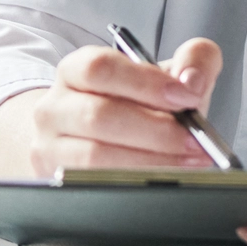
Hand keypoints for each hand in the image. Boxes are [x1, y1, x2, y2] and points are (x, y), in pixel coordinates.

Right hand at [0, 37, 225, 176]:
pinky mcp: (58, 179)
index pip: (100, 68)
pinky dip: (134, 183)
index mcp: (76, 71)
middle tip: (195, 140)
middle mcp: (55, 106)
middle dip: (156, 130)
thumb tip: (193, 80)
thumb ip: (192, 61)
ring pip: (96, 155)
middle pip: (99, 115)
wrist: (93, 142)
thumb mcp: (163, 80)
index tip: (186, 96)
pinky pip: (96, 184)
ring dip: (150, 160)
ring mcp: (51, 145)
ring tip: (187, 162)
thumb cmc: (132, 109)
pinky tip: (161, 178)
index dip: (145, 82)